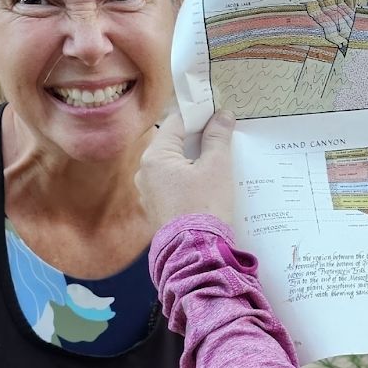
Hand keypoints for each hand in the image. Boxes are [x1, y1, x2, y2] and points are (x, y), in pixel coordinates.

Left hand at [137, 110, 236, 229]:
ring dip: (193, 160)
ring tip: (217, 162)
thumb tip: (222, 115)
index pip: (176, 122)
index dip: (198, 115)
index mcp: (155, 157)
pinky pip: (172, 184)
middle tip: (221, 138)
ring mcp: (148, 192)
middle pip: (173, 143)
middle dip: (197, 139)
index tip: (218, 114)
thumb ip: (218, 137)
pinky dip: (188, 179)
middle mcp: (145, 172)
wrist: (196, 253)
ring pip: (173, 165)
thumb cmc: (205, 206)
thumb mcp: (217, 167)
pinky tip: (207, 185)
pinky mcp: (156, 208)